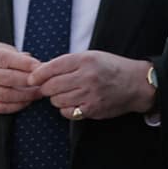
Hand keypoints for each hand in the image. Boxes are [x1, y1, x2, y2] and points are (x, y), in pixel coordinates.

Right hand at [0, 39, 40, 113]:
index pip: (7, 59)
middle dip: (31, 81)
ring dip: (27, 95)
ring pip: (8, 95)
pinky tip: (26, 102)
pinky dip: (16, 106)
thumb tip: (28, 57)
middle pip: (11, 79)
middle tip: (46, 80)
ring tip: (40, 92)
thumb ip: (6, 50)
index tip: (41, 65)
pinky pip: (1, 107)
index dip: (26, 63)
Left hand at [30, 51, 154, 119]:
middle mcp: (87, 77)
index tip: (32, 78)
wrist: (136, 84)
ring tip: (63, 93)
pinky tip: (71, 102)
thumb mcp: (91, 56)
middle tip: (47, 87)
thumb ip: (68, 62)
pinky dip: (65, 109)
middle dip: (45, 88)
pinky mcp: (93, 110)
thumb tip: (42, 70)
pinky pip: (68, 112)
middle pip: (52, 86)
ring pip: (57, 100)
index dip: (38, 74)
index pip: (52, 67)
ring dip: (56, 98)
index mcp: (84, 60)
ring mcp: (90, 95)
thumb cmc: (111, 67)